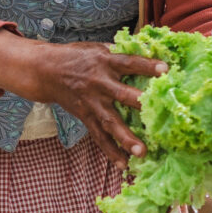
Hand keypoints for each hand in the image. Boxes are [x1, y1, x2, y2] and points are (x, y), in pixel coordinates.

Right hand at [0, 32, 166, 166]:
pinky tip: (124, 164)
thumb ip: (119, 52)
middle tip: (157, 116)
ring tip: (142, 152)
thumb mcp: (96, 48)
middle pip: (121, 95)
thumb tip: (149, 49)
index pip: (129, 63)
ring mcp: (92, 102)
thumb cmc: (76, 57)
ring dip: (126, 138)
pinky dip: (110, 151)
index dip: (146, 65)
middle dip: (139, 104)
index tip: (166, 69)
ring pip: (110, 121)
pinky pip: (99, 136)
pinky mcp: (85, 116)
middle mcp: (99, 83)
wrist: (45, 71)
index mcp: (104, 62)